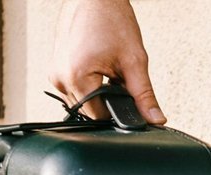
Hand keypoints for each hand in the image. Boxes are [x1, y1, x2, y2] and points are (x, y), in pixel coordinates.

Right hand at [50, 0, 165, 123]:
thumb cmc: (111, 19)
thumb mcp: (134, 61)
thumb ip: (144, 96)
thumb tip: (155, 119)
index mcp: (75, 77)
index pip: (100, 117)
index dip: (119, 115)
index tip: (131, 105)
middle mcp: (59, 78)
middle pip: (90, 112)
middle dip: (109, 104)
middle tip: (121, 81)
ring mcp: (54, 73)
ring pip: (82, 102)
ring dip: (99, 95)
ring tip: (110, 71)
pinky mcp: (56, 68)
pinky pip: (74, 89)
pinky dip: (90, 86)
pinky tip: (100, 69)